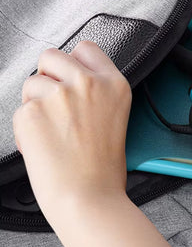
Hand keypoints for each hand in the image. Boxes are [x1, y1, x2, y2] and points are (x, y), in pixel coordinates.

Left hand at [12, 42, 191, 246]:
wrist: (88, 197)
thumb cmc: (102, 167)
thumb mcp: (116, 117)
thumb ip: (98, 91)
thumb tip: (70, 78)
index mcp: (113, 84)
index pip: (85, 49)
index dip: (74, 62)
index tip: (69, 75)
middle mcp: (88, 83)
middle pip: (52, 56)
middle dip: (48, 75)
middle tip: (54, 102)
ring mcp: (59, 95)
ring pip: (32, 82)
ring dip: (35, 102)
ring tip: (51, 130)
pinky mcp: (32, 112)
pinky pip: (20, 109)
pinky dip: (25, 126)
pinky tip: (42, 144)